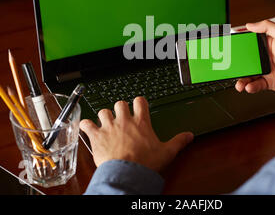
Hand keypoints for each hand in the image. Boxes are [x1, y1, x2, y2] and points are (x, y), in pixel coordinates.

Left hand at [79, 97, 193, 171]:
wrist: (127, 173)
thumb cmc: (145, 163)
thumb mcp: (167, 152)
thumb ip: (178, 141)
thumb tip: (189, 136)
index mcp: (141, 122)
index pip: (140, 101)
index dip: (138, 102)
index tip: (138, 106)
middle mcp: (124, 120)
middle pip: (120, 103)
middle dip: (120, 108)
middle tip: (121, 116)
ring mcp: (109, 127)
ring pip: (103, 111)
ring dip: (104, 116)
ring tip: (106, 123)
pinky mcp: (96, 136)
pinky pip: (87, 124)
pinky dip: (86, 125)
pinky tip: (87, 127)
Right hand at [236, 20, 274, 93]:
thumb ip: (267, 26)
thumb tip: (249, 24)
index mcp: (265, 44)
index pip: (247, 45)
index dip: (237, 46)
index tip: (228, 48)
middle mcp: (264, 57)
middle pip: (245, 62)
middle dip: (236, 67)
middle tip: (230, 69)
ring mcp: (266, 70)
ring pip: (248, 76)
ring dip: (241, 80)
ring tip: (239, 83)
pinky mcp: (269, 82)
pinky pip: (257, 85)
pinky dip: (251, 87)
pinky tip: (249, 87)